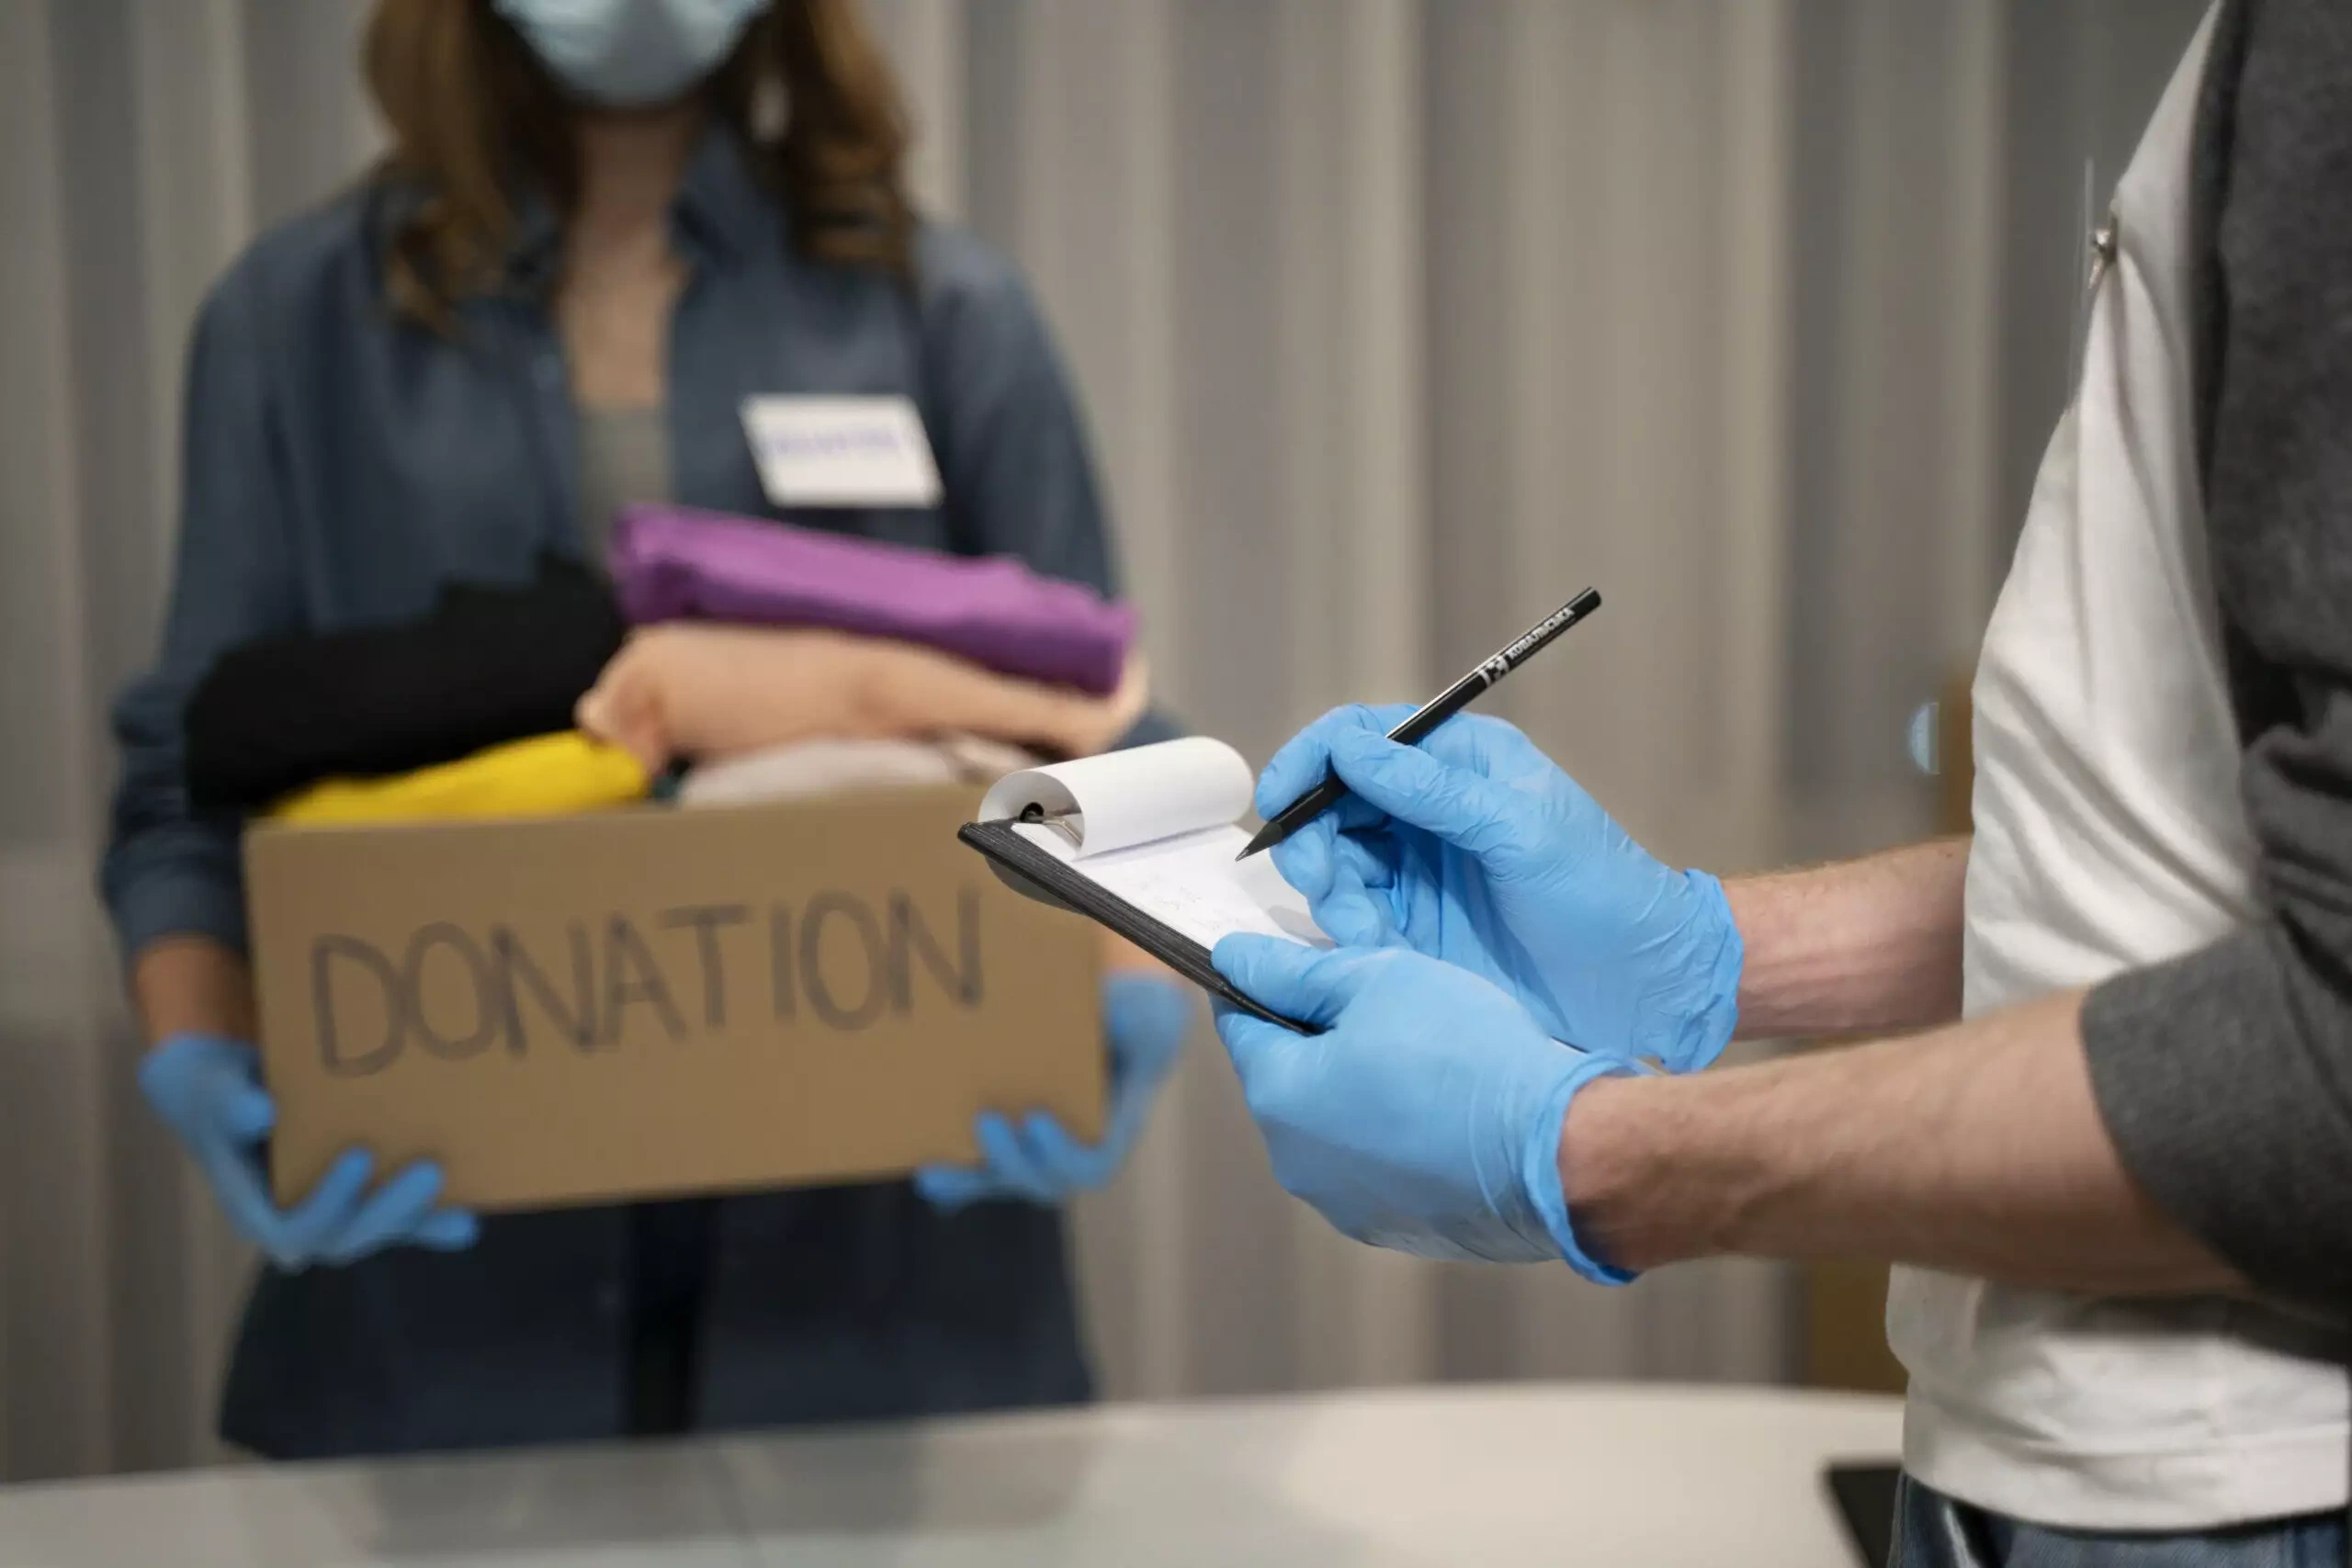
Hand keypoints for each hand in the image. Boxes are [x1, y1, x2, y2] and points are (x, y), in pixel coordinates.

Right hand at [140, 1033, 478, 1268]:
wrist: (231, 1097)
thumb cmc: (220, 1094)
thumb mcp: (213, 1092)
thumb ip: (230, 1104)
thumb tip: (260, 1112)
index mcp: (255, 1209)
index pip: (292, 1229)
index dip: (328, 1203)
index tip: (358, 1156)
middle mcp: (295, 1223)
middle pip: (345, 1238)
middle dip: (389, 1210)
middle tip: (430, 1169)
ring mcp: (332, 1218)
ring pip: (377, 1233)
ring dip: (419, 1222)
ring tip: (463, 1210)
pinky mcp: (360, 1204)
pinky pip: (398, 1223)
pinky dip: (431, 1224)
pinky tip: (467, 1222)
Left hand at [915, 973, 1191, 1209]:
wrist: (1115, 1022)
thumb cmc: (1131, 1018)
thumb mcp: (1144, 1013)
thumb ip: (1136, 1019)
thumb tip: (1113, 1015)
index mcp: (1113, 1129)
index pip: (1092, 1165)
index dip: (1063, 1154)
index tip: (1036, 1119)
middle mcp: (1075, 1150)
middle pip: (1043, 1181)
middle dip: (1010, 1158)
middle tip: (983, 1119)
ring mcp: (1040, 1151)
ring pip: (1005, 1182)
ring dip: (968, 1180)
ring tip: (931, 1173)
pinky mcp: (1011, 1142)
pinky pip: (982, 1175)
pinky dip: (957, 1181)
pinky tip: (929, 1177)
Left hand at [1211, 935, 1628, 1278]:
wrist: (1560, 1151)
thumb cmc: (1469, 1054)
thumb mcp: (1377, 979)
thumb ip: (1294, 971)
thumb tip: (1233, 957)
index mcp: (1278, 1096)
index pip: (1238, 1023)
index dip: (1261, 982)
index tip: (1289, 961)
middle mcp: (1296, 1162)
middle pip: (1286, 1077)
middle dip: (1318, 1037)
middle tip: (1380, 1001)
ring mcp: (1345, 1204)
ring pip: (1331, 1125)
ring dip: (1358, 1088)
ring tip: (1423, 1055)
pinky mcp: (1396, 1227)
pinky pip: (1376, 1165)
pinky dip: (1395, 1134)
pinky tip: (1443, 1107)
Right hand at [1259, 705, 1741, 1071]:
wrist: (1641, 987)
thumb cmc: (1603, 893)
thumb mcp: (1521, 830)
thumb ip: (1431, 790)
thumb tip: (1348, 748)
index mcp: (1460, 763)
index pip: (1360, 738)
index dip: (1310, 760)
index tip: (1279, 799)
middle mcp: (1429, 811)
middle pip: (1331, 806)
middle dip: (1313, 842)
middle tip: (1321, 882)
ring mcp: (1419, 872)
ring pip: (1335, 867)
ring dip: (1333, 898)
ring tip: (1366, 933)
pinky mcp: (1414, 929)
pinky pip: (1354, 921)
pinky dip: (1353, 937)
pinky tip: (1382, 955)